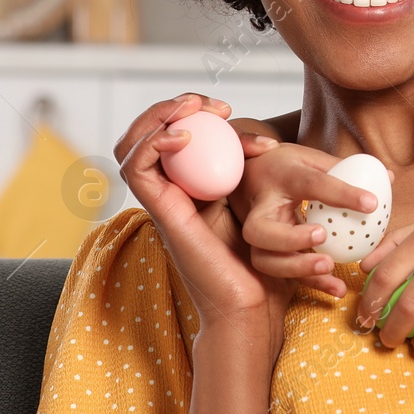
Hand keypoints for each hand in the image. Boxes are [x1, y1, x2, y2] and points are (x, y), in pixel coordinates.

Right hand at [115, 95, 293, 359]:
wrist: (253, 309)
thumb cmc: (268, 268)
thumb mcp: (274, 211)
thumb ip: (268, 182)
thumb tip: (280, 145)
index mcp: (198, 189)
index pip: (178, 135)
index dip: (195, 112)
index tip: (226, 108)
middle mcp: (175, 193)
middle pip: (147, 135)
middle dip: (174, 107)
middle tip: (212, 104)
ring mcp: (165, 204)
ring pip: (133, 147)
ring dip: (159, 117)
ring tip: (194, 109)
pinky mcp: (161, 216)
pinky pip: (137, 171)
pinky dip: (152, 145)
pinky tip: (184, 137)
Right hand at [230, 137, 387, 298]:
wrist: (243, 173)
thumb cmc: (284, 165)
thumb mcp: (311, 158)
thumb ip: (346, 169)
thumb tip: (389, 177)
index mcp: (282, 176)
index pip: (312, 184)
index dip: (341, 193)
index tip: (372, 203)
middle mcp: (262, 207)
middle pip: (260, 230)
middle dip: (290, 239)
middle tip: (322, 236)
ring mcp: (257, 232)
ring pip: (263, 258)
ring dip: (295, 267)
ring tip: (327, 266)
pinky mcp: (264, 251)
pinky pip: (281, 273)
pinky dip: (309, 284)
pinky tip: (336, 288)